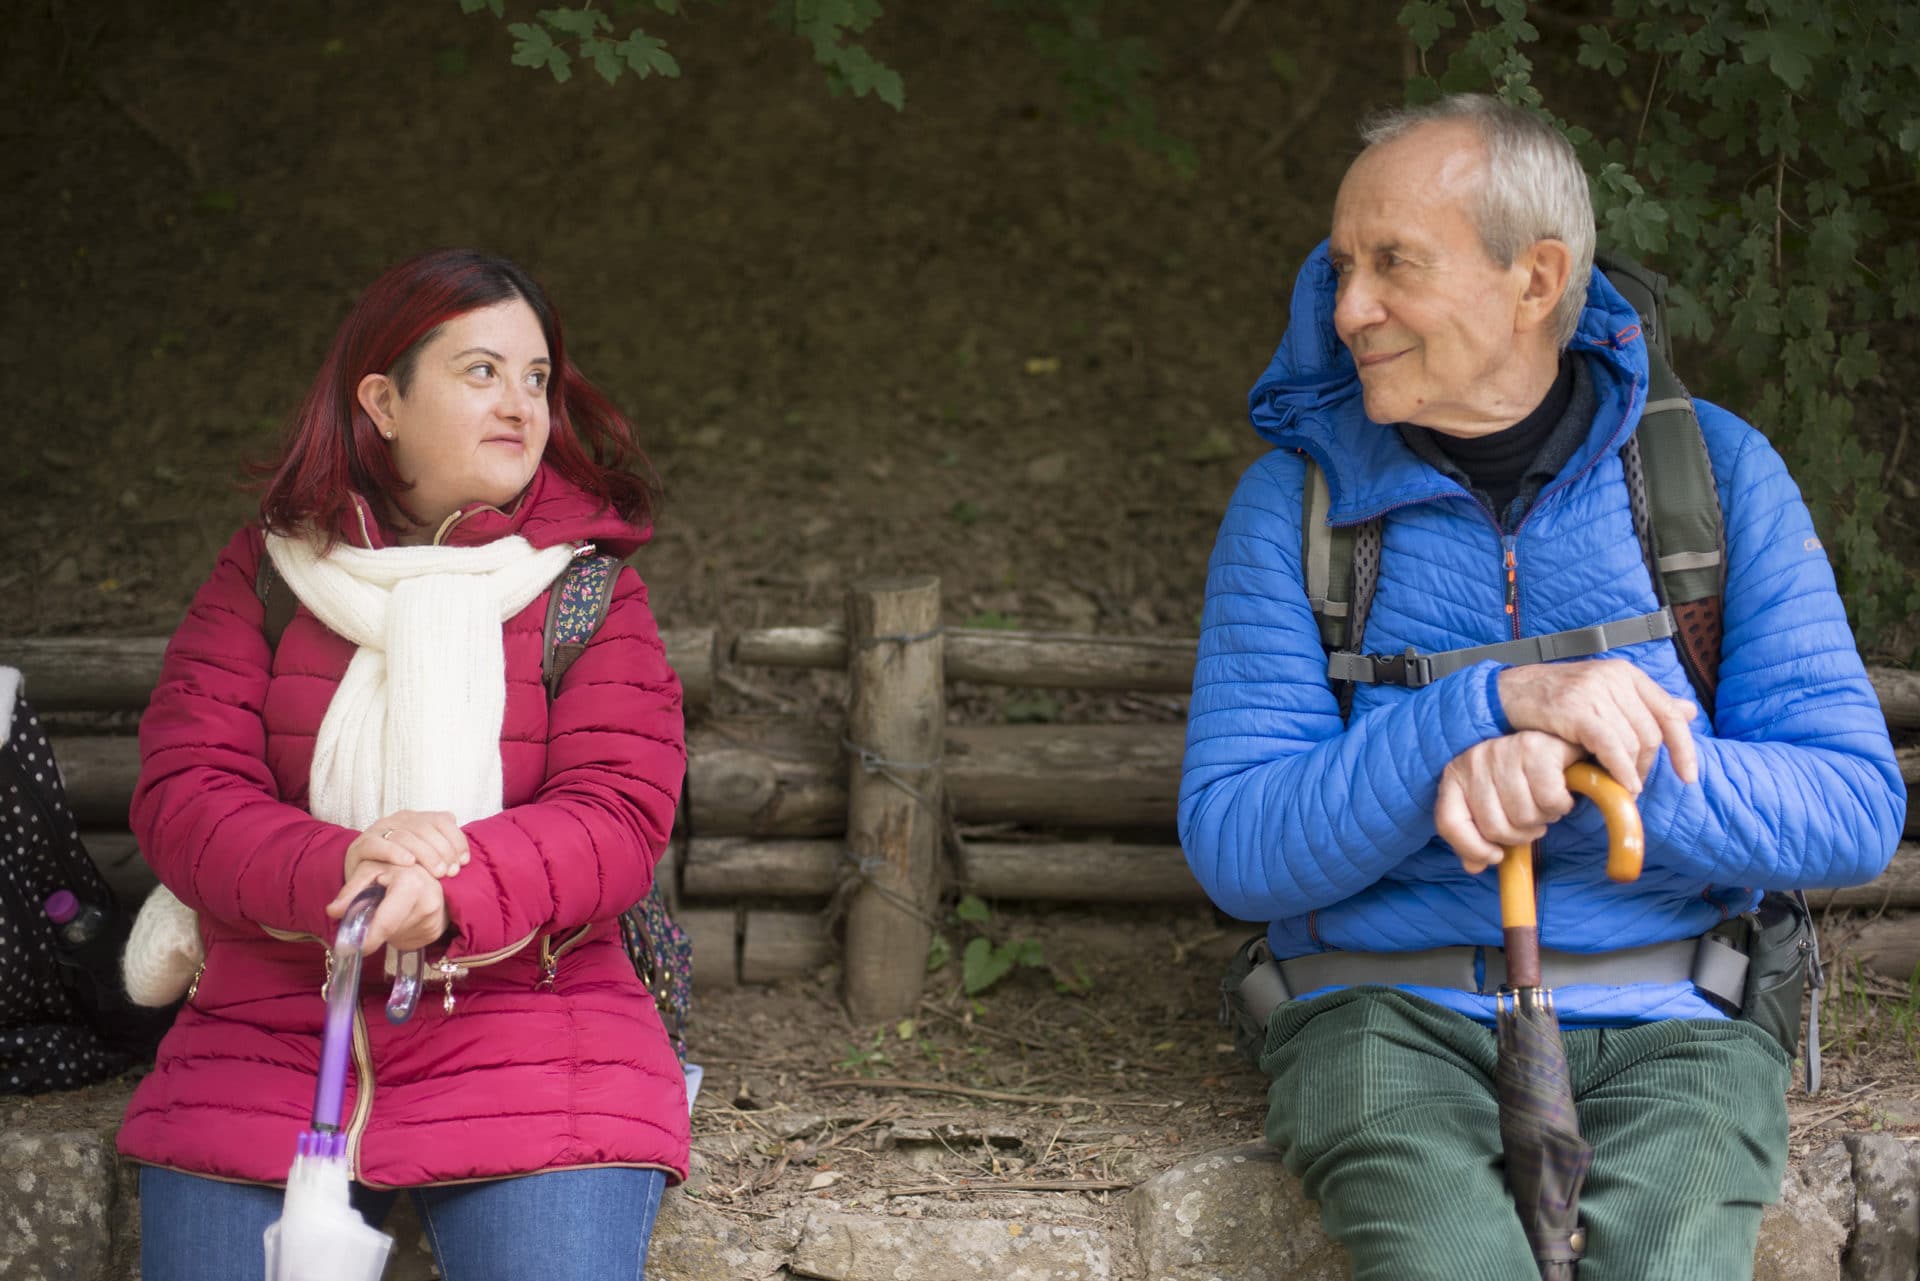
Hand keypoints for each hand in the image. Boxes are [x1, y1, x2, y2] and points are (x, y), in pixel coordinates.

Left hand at [326, 862, 449, 953]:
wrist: (431, 868)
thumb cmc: (396, 865)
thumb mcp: (370, 869)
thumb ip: (350, 890)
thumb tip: (332, 911)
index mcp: (412, 884)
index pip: (386, 923)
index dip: (368, 939)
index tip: (352, 949)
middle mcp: (429, 902)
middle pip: (391, 933)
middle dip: (377, 931)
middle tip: (371, 919)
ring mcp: (437, 917)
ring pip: (399, 937)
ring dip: (389, 930)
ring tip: (391, 909)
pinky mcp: (439, 929)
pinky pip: (411, 940)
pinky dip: (401, 932)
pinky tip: (403, 916)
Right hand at [344, 810, 468, 880]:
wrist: (364, 883)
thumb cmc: (400, 871)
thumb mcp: (425, 860)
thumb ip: (443, 852)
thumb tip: (463, 855)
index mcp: (416, 818)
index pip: (442, 820)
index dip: (456, 840)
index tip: (464, 861)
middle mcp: (398, 820)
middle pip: (426, 828)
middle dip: (443, 850)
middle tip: (451, 872)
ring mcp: (378, 830)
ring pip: (406, 836)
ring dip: (425, 854)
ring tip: (437, 872)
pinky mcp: (361, 845)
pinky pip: (378, 844)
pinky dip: (394, 852)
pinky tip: (409, 863)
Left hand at [1435, 731, 1584, 873]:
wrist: (1556, 741)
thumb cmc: (1522, 780)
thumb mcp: (1493, 805)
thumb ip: (1477, 836)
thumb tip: (1474, 866)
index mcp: (1455, 776)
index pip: (1449, 823)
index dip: (1472, 848)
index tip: (1496, 856)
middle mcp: (1473, 760)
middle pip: (1494, 828)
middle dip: (1520, 835)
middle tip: (1531, 822)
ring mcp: (1502, 752)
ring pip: (1523, 817)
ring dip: (1542, 819)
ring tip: (1544, 805)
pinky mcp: (1534, 748)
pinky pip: (1549, 800)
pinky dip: (1560, 806)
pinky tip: (1560, 795)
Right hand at [1497, 660, 1698, 792]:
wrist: (1509, 692)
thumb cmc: (1557, 698)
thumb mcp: (1604, 694)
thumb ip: (1644, 703)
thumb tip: (1690, 710)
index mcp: (1627, 673)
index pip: (1670, 713)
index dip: (1684, 748)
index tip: (1687, 776)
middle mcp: (1615, 678)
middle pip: (1651, 733)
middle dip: (1647, 765)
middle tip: (1634, 783)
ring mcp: (1595, 691)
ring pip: (1633, 742)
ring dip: (1632, 771)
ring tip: (1621, 785)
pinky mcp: (1576, 708)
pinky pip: (1611, 746)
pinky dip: (1620, 770)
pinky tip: (1619, 785)